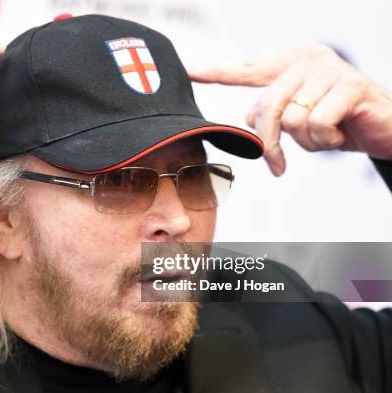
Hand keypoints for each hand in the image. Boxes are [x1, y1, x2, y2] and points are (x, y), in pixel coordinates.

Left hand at [188, 44, 391, 175]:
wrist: (385, 128)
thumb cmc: (337, 122)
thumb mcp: (297, 118)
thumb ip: (271, 111)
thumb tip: (246, 118)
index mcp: (289, 63)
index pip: (246, 69)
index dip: (216, 72)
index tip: (188, 71)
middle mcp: (306, 59)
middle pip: (265, 107)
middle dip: (270, 143)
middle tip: (277, 166)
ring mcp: (329, 69)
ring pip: (291, 118)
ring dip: (305, 142)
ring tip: (324, 136)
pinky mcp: (350, 85)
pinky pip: (316, 124)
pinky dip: (325, 141)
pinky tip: (340, 134)